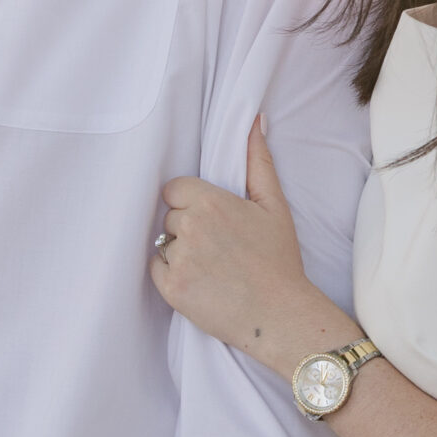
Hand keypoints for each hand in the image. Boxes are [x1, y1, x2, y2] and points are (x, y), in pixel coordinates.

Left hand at [151, 119, 353, 372]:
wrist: (279, 315)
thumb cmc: (279, 259)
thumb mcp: (274, 204)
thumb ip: (257, 160)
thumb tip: (253, 120)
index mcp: (210, 202)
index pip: (174, 189)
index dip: (192, 202)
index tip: (213, 219)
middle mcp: (189, 228)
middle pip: (169, 215)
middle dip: (187, 227)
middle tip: (219, 246)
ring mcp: (178, 260)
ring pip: (164, 242)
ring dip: (180, 251)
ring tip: (212, 266)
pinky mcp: (171, 289)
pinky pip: (156, 268)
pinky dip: (171, 274)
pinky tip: (200, 281)